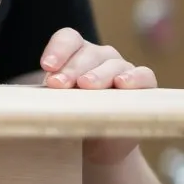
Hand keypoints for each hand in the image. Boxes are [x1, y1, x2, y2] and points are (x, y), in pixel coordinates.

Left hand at [39, 27, 156, 166]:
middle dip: (71, 68)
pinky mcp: (144, 85)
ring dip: (98, 74)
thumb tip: (39, 92)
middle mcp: (100, 57)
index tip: (47, 66)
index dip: (58, 49)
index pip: (68, 39)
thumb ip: (49, 94)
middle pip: (87, 53)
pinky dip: (134, 77)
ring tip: (85, 85)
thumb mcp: (56, 104)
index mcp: (76, 54)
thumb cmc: (71, 117)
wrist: (96, 144)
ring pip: (112, 64)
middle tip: (58, 84)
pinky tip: (122, 83)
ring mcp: (123, 68)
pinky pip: (143, 75)